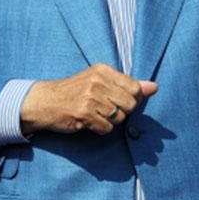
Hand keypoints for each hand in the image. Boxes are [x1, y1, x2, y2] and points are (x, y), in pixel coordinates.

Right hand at [20, 63, 157, 134]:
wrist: (43, 102)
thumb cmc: (75, 92)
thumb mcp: (100, 81)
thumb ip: (128, 84)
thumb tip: (155, 87)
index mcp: (104, 70)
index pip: (135, 88)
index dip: (130, 99)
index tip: (116, 100)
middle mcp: (98, 81)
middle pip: (130, 104)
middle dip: (121, 111)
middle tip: (104, 109)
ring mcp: (90, 98)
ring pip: (119, 118)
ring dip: (109, 121)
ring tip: (95, 114)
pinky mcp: (84, 114)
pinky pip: (106, 128)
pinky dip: (100, 129)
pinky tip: (89, 122)